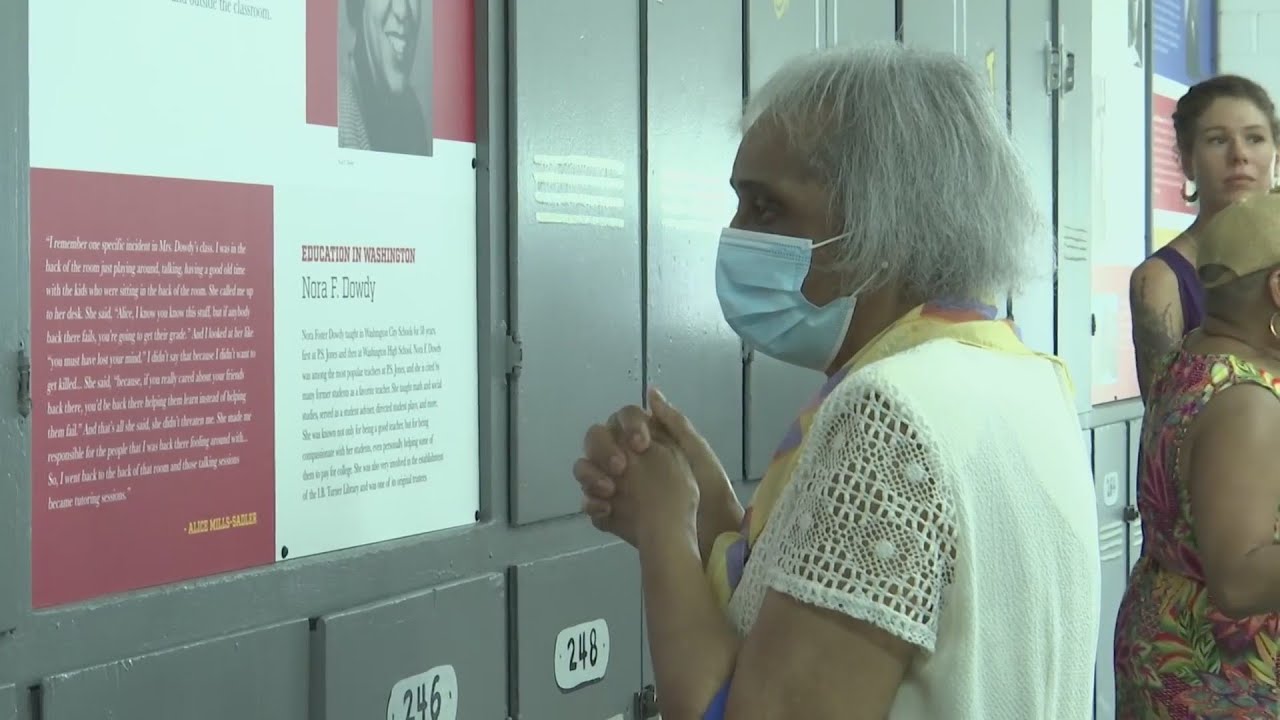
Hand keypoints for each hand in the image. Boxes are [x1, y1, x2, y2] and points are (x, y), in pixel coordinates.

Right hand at [573, 388, 742, 551]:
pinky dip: (593, 506)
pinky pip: (591, 506)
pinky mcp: (612, 515)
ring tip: (609, 491)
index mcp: (647, 442)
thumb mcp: (696, 452)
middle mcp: (627, 461)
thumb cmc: (709, 490)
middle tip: (621, 468)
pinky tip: (606, 510)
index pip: (622, 420)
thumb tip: (651, 392)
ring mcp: (616, 488)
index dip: (628, 426)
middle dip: (603, 451)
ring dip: (591, 477)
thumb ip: (674, 423)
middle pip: (597, 443)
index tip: (642, 444)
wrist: (712, 536)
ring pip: (587, 472)